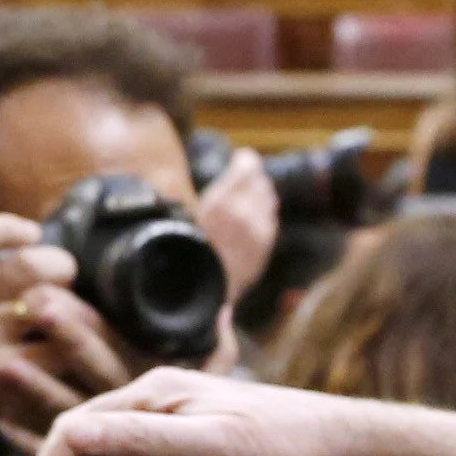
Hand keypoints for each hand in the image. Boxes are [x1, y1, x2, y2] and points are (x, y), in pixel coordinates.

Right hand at [0, 213, 133, 447]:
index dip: (3, 229)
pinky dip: (81, 341)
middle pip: (25, 268)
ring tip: (83, 307)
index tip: (33, 231)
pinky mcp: (9, 384)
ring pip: (48, 309)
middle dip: (59, 264)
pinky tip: (88, 337)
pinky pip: (59, 352)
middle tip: (68, 273)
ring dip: (77, 304)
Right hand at [35, 366, 455, 455]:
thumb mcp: (213, 447)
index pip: (76, 423)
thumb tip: (69, 438)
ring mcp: (182, 411)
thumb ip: (143, 440)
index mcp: (158, 389)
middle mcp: (164, 392)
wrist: (351, 446)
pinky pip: (143, 451)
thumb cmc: (289, 448)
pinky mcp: (200, 431)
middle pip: (92, 431)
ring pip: (116, 442)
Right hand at [190, 156, 281, 314]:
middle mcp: (245, 216)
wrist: (201, 298)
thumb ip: (209, 197)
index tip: (241, 157)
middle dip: (253, 176)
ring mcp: (258, 234)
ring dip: (261, 194)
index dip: (245, 160)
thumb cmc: (185, 258)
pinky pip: (270, 221)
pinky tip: (256, 216)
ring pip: (269, 200)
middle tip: (244, 174)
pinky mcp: (263, 248)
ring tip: (251, 192)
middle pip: (260, 182)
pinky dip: (265, 214)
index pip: (247, 168)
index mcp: (222, 205)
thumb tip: (223, 178)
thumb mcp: (186, 221)